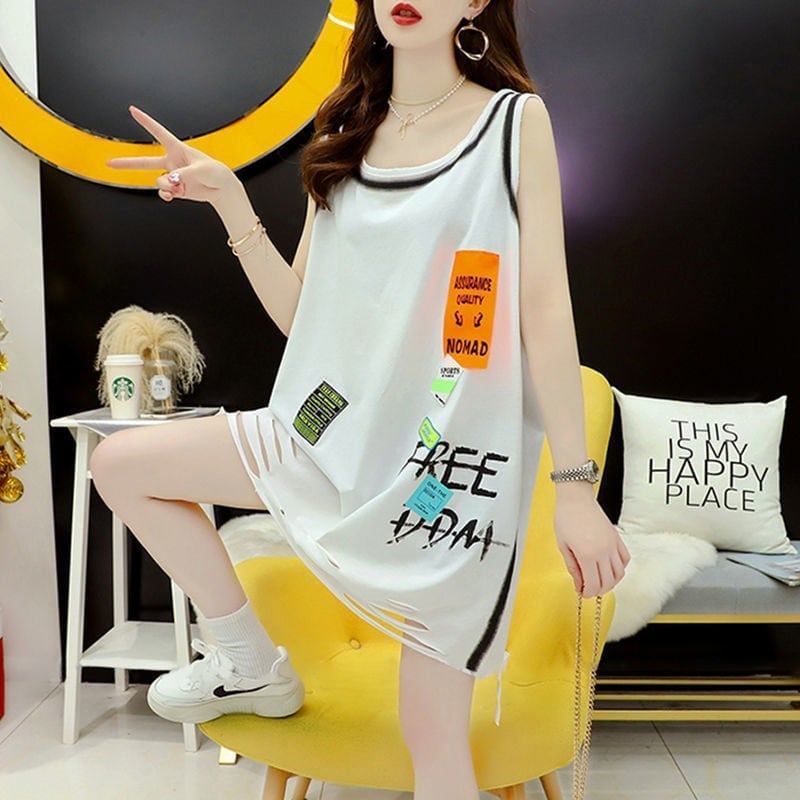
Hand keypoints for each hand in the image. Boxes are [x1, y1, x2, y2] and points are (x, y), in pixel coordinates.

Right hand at [106, 106, 234, 203]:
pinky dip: (165, 195)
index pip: (159, 132)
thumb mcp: (201, 169)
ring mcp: (173, 176)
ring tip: (176, 186)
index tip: (132, 110)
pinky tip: (171, 196)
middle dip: (127, 163)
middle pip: (145, 161)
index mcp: (178, 149)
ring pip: (158, 180)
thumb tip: (168, 181)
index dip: (145, 121)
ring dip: (165, 185)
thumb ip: (182, 174)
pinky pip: (164, 192)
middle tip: (109, 163)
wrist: (223, 189)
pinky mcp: (177, 189)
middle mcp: (172, 162)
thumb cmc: (216, 172)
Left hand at [554, 484, 629, 596]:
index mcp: (587, 554)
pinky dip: (620, 568)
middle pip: (609, 582)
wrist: (576, 499)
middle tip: (589, 588)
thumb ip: (573, 568)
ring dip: (611, 581)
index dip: (588, 593)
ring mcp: (612, 545)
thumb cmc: (566, 518)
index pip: (594, 584)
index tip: (582, 592)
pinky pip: (625, 559)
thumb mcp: (563, 546)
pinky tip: (608, 567)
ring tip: (599, 579)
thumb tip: (579, 585)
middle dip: (599, 590)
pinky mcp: (617, 538)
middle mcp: (603, 551)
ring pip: (620, 573)